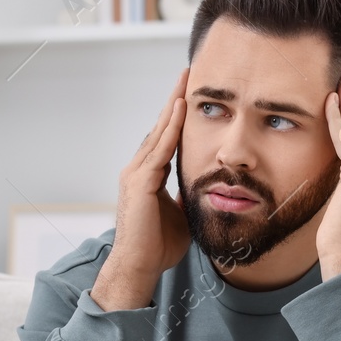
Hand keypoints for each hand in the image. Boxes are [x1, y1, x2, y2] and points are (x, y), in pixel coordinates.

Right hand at [92, 68, 192, 310]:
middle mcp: (138, 169)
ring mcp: (136, 173)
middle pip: (160, 127)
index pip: (165, 139)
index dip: (177, 117)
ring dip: (173, 105)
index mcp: (148, 177)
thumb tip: (205, 189)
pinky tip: (181, 108)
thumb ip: (188, 197)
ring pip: (158, 132)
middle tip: (188, 73)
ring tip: (185, 80)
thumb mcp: (181, 215)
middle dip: (174, 100)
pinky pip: (159, 148)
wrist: (139, 268)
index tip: (190, 94)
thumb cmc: (158, 248)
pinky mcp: (139, 182)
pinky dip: (170, 127)